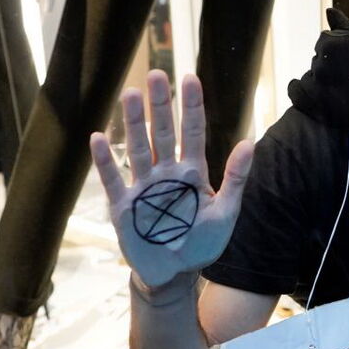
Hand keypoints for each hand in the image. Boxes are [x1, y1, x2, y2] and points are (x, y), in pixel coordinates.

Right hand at [89, 71, 253, 288]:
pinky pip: (113, 180)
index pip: (193, 132)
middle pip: (163, 132)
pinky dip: (106, 161)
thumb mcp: (226, 211)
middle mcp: (166, 173)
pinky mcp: (123, 207)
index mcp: (192, 172)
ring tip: (130, 94)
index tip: (190, 77)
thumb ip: (236, 178)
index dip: (191, 106)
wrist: (176, 274)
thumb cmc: (203, 242)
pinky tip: (99, 138)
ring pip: (138, 148)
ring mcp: (143, 187)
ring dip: (134, 123)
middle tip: (157, 74)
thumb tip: (249, 142)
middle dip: (161, 105)